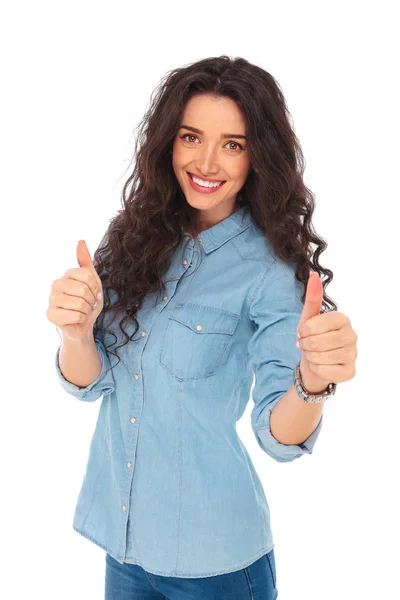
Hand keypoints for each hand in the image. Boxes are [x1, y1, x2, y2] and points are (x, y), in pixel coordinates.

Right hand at [46, 240, 103, 341]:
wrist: (84, 324)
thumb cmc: (89, 302)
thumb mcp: (93, 280)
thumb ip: (86, 261)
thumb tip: (80, 241)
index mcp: (66, 275)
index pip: (87, 275)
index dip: (96, 288)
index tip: (94, 293)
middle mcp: (56, 284)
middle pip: (83, 290)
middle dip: (91, 301)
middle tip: (88, 305)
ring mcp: (51, 299)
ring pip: (79, 303)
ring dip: (86, 310)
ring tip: (82, 311)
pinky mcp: (50, 314)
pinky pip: (75, 316)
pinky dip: (81, 319)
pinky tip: (76, 319)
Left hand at [296, 272, 357, 392]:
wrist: (313, 364)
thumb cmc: (312, 338)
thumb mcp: (308, 318)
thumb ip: (312, 297)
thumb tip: (313, 274)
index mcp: (342, 319)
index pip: (315, 325)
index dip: (304, 331)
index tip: (303, 334)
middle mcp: (352, 335)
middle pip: (318, 342)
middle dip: (306, 345)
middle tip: (306, 346)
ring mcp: (353, 354)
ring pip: (321, 357)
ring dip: (310, 357)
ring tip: (312, 355)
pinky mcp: (350, 371)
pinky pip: (326, 371)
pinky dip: (316, 369)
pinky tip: (319, 366)